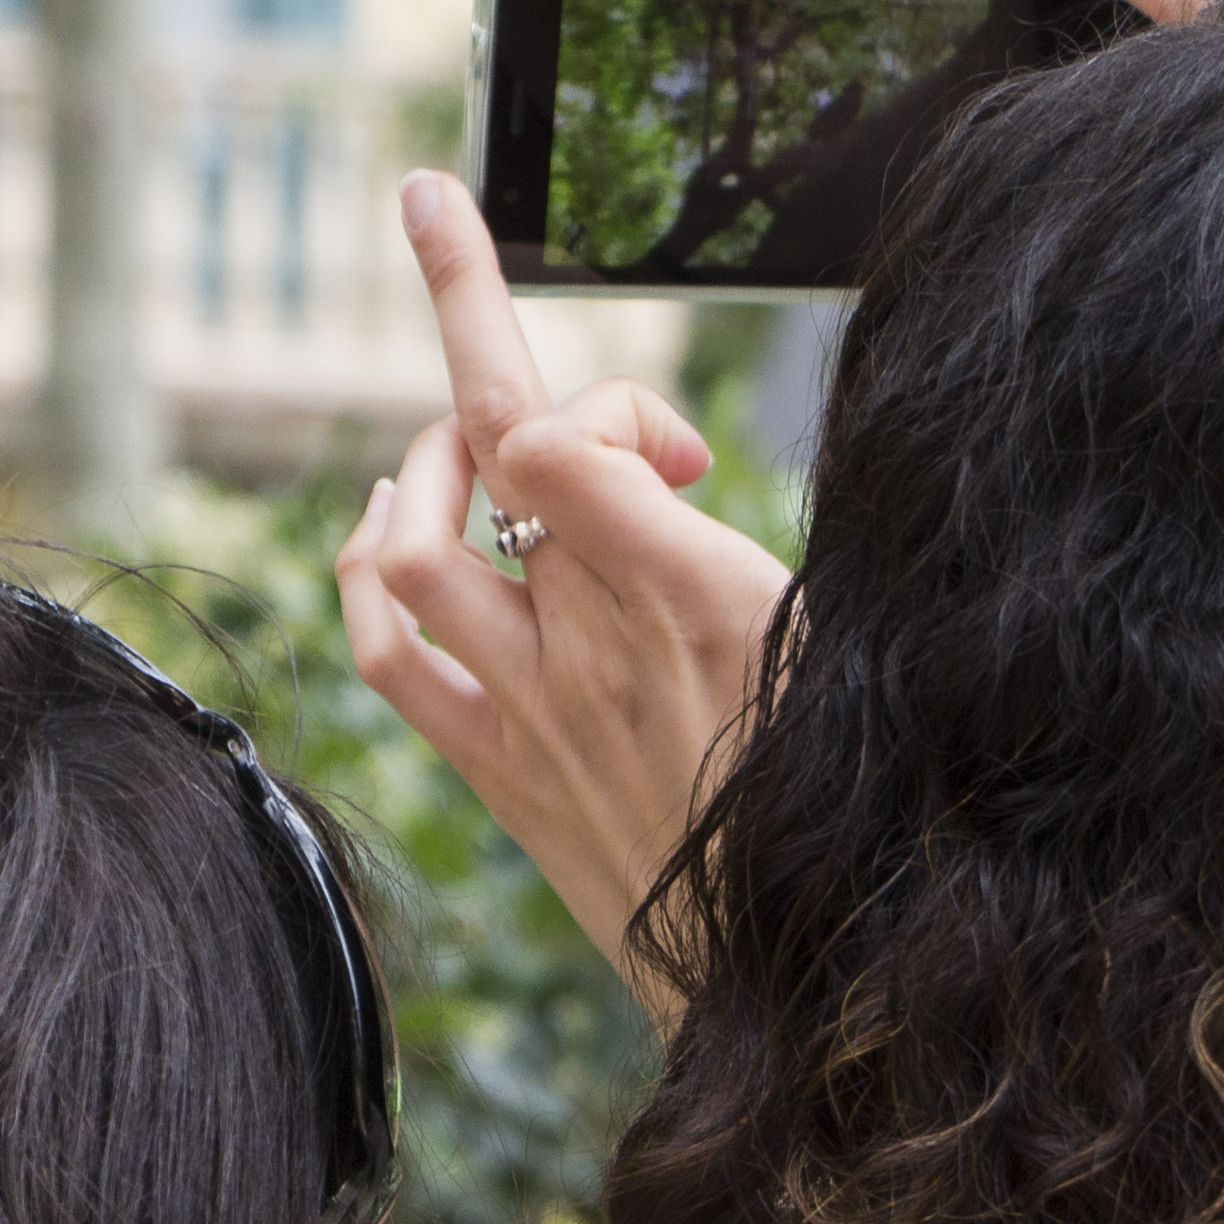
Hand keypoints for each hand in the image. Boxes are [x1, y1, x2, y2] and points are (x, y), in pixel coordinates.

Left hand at [339, 172, 796, 1018]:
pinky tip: (396, 540)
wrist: (803, 1003)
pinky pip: (387, 653)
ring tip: (462, 447)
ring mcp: (531, 712)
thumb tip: (674, 472)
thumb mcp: (848, 649)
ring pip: (405, 546)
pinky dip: (370, 572)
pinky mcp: (502, 771)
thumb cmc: (853, 816)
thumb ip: (759, 544)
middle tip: (438, 220)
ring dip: (419, 463)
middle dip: (458, 306)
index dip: (577, 374)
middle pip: (484, 442)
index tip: (647, 408)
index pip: (559, 430)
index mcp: (697, 601)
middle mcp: (592, 648)